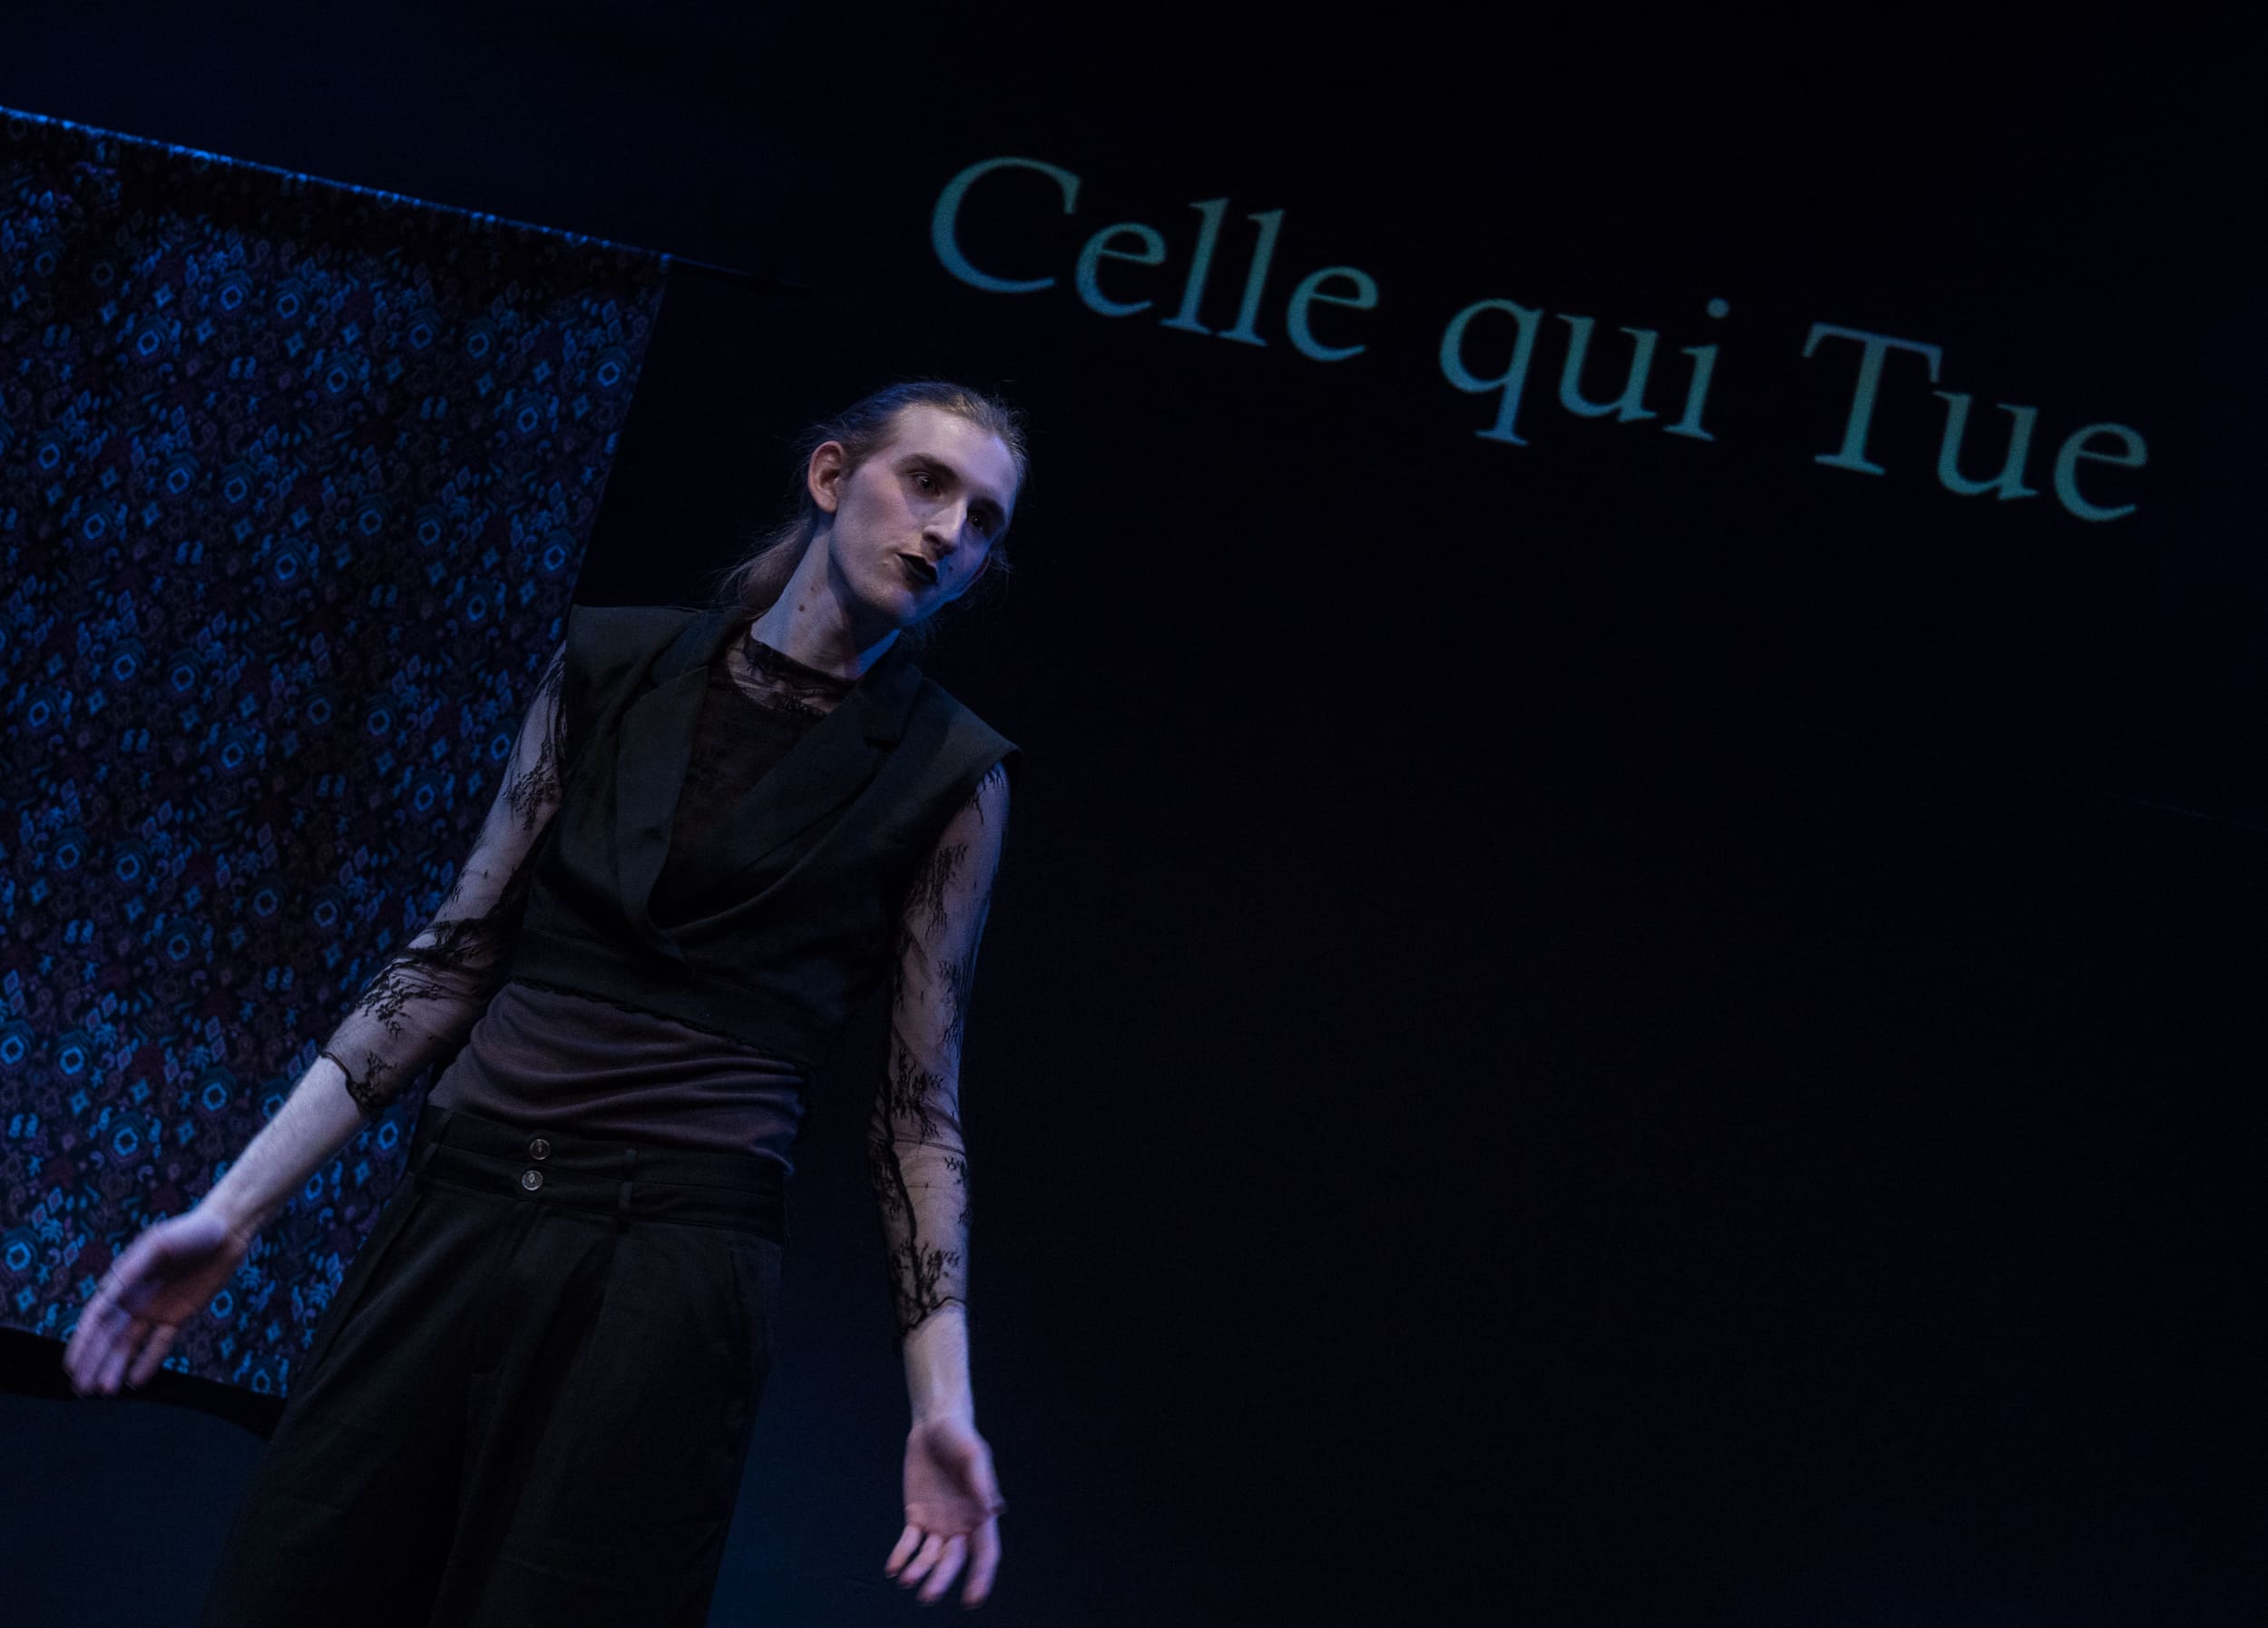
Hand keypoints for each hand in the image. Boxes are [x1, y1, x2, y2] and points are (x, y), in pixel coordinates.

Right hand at [62, 1205, 251, 1394]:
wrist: (227, 1231)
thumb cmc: (190, 1231)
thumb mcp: (158, 1245)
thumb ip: (133, 1269)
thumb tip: (107, 1293)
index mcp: (123, 1280)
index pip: (97, 1317)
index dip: (82, 1342)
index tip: (71, 1366)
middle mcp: (134, 1298)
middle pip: (109, 1336)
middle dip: (94, 1362)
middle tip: (82, 1389)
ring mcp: (156, 1308)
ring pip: (130, 1343)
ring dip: (116, 1366)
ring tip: (106, 1391)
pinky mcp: (178, 1314)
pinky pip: (160, 1343)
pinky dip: (148, 1361)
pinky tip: (135, 1381)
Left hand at [886, 1414, 1004, 1606]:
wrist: (933, 1424)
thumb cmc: (960, 1436)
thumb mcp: (974, 1453)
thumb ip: (982, 1482)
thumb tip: (990, 1511)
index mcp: (981, 1514)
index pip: (985, 1553)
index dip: (980, 1578)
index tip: (971, 1600)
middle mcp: (961, 1525)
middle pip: (953, 1561)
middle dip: (941, 1580)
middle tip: (926, 1596)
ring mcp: (938, 1523)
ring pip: (930, 1557)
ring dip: (919, 1571)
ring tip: (906, 1579)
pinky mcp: (916, 1515)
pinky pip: (909, 1543)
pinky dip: (901, 1557)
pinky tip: (893, 1567)